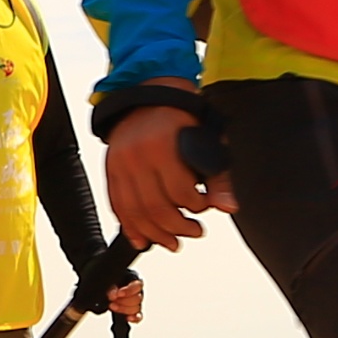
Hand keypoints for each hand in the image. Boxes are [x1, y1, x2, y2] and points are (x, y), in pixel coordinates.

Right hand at [101, 107, 227, 251]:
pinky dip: (129, 227)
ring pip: (134, 212)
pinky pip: (117, 205)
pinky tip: (142, 239)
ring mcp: (119, 164)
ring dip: (155, 233)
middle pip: (155, 207)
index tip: (204, 208)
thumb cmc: (182, 117)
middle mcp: (136, 156)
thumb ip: (218, 176)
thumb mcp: (208, 139)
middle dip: (177, 227)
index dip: (196, 207)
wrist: (149, 96)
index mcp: (162, 146)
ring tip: (173, 242)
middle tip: (194, 232)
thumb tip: (227, 207)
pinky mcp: (110, 170)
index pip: (180, 192)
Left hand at [106, 272, 145, 321]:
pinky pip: (139, 317)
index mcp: (136, 281)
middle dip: (123, 300)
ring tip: (112, 306)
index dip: (128, 291)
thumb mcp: (111, 282)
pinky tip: (128, 318)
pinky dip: (135, 318)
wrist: (108, 292)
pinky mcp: (136, 313)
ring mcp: (138, 303)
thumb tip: (113, 294)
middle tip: (111, 299)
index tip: (118, 294)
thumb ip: (112, 287)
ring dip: (124, 309)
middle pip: (137, 298)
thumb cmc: (112, 284)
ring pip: (137, 308)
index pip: (138, 286)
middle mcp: (139, 292)